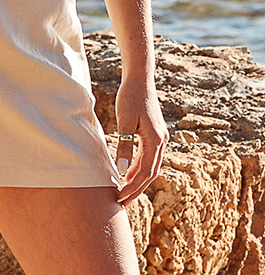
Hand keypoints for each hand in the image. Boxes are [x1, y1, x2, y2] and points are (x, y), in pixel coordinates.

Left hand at [115, 74, 167, 206]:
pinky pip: (148, 156)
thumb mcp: (125, 120)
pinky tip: (128, 172)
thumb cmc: (131, 96)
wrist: (140, 77)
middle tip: (122, 203)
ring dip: (138, 179)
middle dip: (137, 189)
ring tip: (124, 191)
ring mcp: (160, 137)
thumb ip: (124, 145)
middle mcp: (161, 141)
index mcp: (156, 140)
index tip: (120, 198)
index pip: (145, 172)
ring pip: (151, 165)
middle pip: (151, 173)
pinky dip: (139, 166)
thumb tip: (123, 171)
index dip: (133, 187)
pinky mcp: (155, 133)